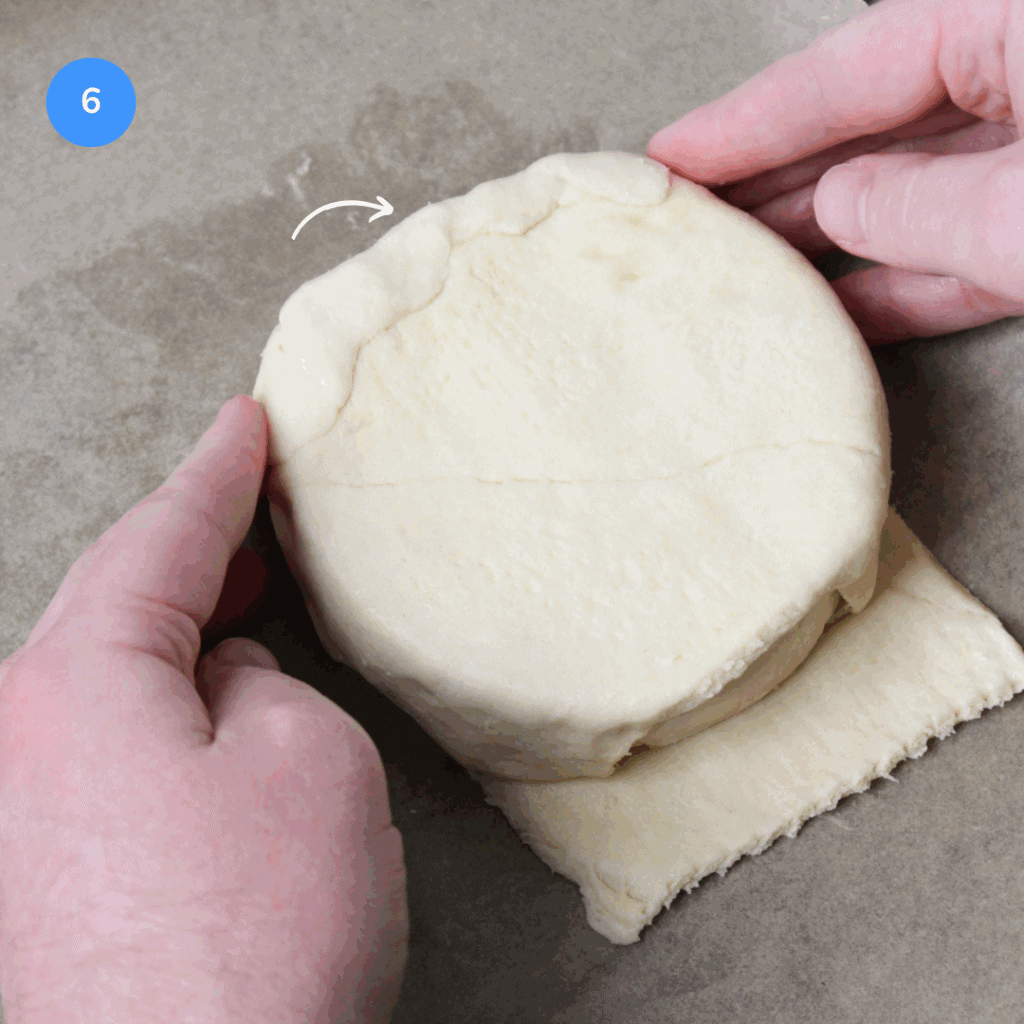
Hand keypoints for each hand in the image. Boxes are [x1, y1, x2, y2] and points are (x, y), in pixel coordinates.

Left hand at [0, 396, 407, 1023]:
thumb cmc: (255, 939)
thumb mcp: (310, 761)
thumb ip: (267, 687)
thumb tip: (230, 683)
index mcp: (73, 685)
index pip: (157, 541)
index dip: (215, 474)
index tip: (244, 422)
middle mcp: (17, 741)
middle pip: (114, 603)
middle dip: (195, 550)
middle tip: (255, 509)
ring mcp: (19, 817)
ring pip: (110, 681)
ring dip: (183, 636)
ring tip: (247, 606)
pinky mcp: (41, 882)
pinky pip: (107, 749)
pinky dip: (168, 710)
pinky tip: (214, 721)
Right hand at [647, 0, 1023, 342]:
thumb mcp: (1019, 213)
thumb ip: (918, 208)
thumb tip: (839, 206)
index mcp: (1013, 16)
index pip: (853, 67)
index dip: (749, 120)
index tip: (671, 156)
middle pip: (875, 123)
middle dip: (779, 178)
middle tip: (695, 218)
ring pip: (920, 189)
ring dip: (832, 241)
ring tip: (747, 274)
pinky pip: (973, 246)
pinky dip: (909, 283)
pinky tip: (838, 314)